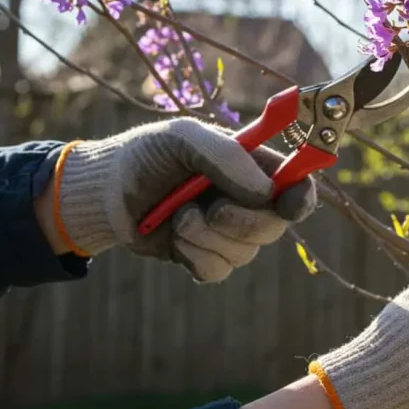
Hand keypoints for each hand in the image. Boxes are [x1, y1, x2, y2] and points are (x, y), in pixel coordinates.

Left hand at [52, 117, 316, 281]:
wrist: (107, 191)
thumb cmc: (149, 154)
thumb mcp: (184, 138)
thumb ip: (226, 156)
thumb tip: (266, 191)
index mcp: (255, 168)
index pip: (298, 186)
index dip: (301, 198)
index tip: (289, 205)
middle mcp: (251, 203)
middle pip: (275, 226)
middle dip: (240, 221)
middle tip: (208, 207)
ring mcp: (231, 234)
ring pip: (244, 252)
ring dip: (204, 235)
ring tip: (177, 214)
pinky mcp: (208, 259)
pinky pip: (217, 270)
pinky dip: (192, 254)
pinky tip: (173, 236)